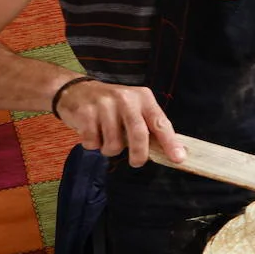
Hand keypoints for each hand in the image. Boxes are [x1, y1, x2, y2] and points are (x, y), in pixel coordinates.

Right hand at [56, 80, 182, 167]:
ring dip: (110, 150)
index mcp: (143, 98)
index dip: (170, 142)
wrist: (76, 91)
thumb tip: (169, 151)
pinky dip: (93, 145)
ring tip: (107, 139)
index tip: (178, 158)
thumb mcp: (134, 108)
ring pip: (114, 144)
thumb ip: (148, 126)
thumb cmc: (112, 106)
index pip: (160, 122)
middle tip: (137, 162)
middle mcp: (126, 99)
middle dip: (139, 154)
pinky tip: (93, 134)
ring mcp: (104, 105)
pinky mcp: (86, 113)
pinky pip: (93, 143)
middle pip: (139, 134)